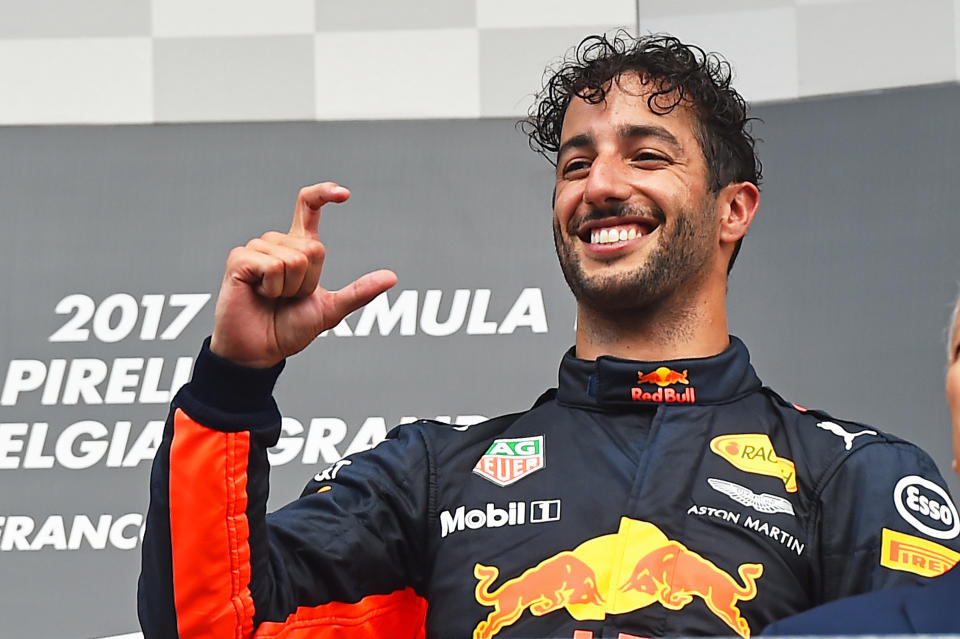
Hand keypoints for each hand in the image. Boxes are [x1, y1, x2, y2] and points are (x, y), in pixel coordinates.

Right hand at [209, 182, 397, 367]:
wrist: (261, 349)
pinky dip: (272, 287)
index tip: (345, 195)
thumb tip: (392, 277)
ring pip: (294, 259)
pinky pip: (272, 265)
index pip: (308, 207)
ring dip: (289, 288)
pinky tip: (259, 294)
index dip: (323, 194)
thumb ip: (359, 292)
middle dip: (308, 282)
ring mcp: (256, 249)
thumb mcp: (331, 309)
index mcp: (297, 248)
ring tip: (272, 297)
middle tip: (289, 298)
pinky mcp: (239, 260)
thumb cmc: (290, 328)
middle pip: (313, 249)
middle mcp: (277, 243)